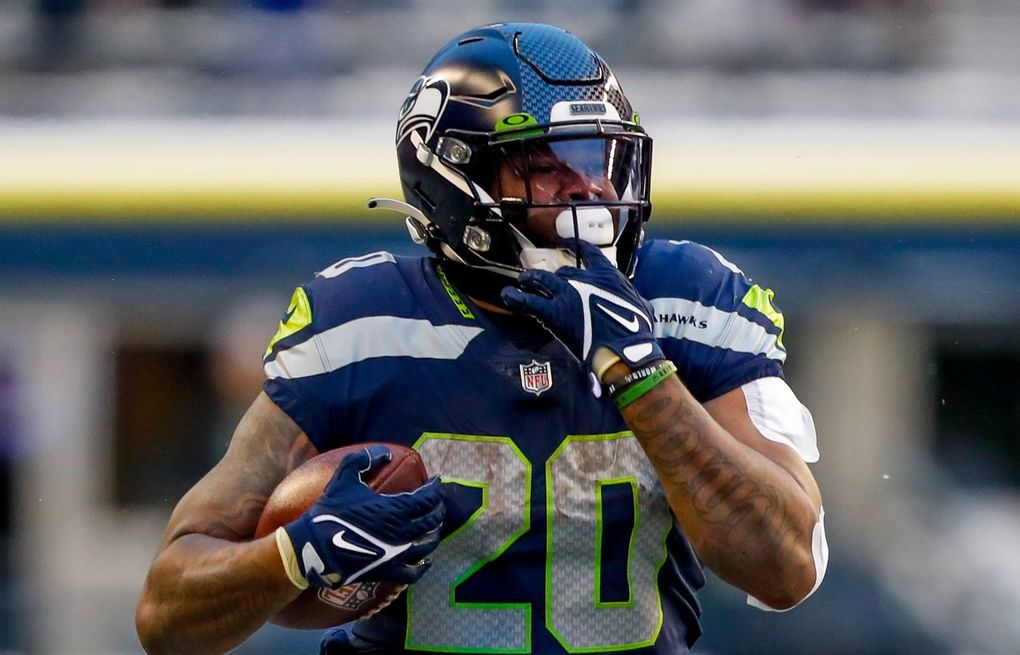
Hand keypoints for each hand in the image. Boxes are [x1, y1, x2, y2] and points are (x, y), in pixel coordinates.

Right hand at [281, 445, 443, 588]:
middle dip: (438, 509)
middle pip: (432, 520)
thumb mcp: (344, 477)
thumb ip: (364, 459)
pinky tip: (425, 560)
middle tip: (436, 502)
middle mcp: (402, 533)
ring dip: (434, 533)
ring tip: (433, 526)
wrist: (314, 548)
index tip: (435, 481)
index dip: (435, 488)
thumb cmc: (330, 511)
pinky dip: (423, 566)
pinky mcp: (388, 572)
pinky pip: (414, 572)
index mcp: (395, 509)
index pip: (427, 498)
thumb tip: (386, 453)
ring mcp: (397, 554)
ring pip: (428, 544)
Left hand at [501, 239, 663, 374]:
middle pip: (563, 272)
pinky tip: (507, 295)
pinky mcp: (553, 312)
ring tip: (523, 279)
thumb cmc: (636, 330)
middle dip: (554, 277)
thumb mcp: (640, 305)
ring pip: (542, 279)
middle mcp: (584, 279)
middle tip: (545, 279)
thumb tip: (631, 301)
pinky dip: (516, 297)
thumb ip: (629, 297)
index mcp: (606, 275)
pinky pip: (529, 301)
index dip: (575, 245)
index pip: (589, 253)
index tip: (566, 243)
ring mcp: (566, 294)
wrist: (623, 347)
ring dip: (531, 279)